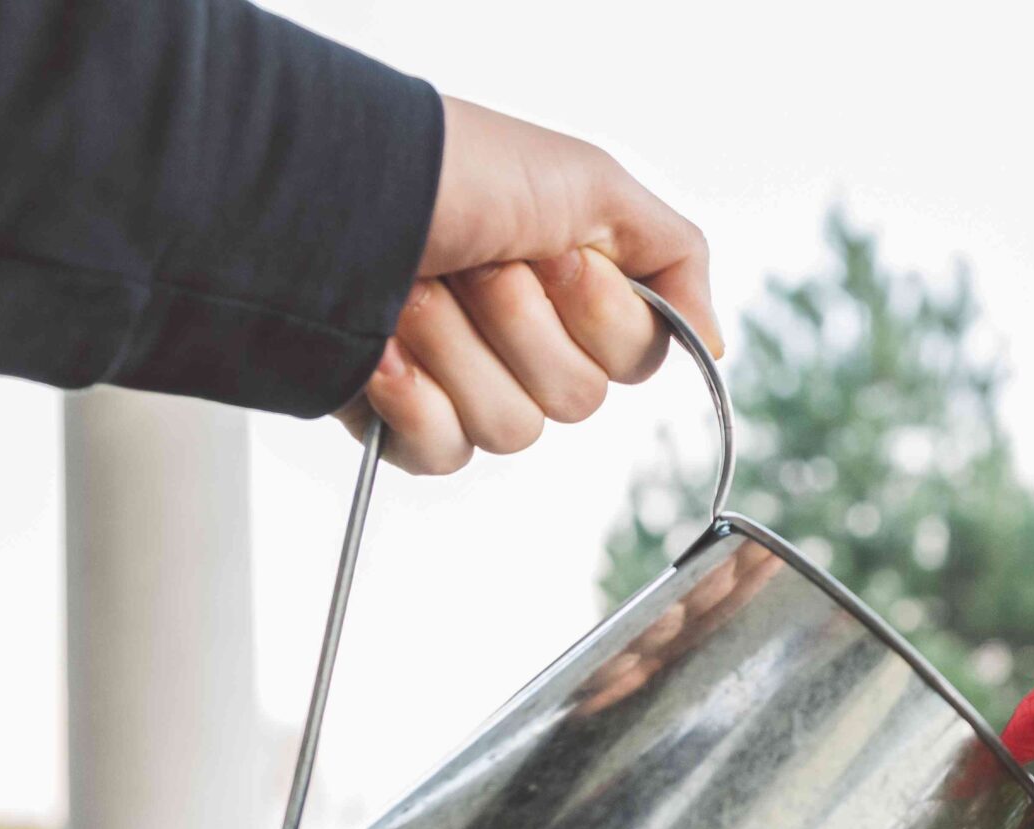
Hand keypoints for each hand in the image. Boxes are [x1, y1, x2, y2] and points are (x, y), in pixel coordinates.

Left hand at [337, 96, 722, 474]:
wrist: (319, 189)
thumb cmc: (448, 166)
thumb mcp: (590, 182)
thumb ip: (676, 257)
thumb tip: (714, 346)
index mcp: (572, 289)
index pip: (635, 358)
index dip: (598, 316)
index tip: (551, 253)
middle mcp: (522, 337)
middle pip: (577, 400)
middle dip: (520, 325)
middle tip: (473, 264)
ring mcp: (461, 381)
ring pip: (513, 430)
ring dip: (459, 351)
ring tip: (410, 290)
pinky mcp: (400, 420)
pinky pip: (445, 457)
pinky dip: (413, 401)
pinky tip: (382, 350)